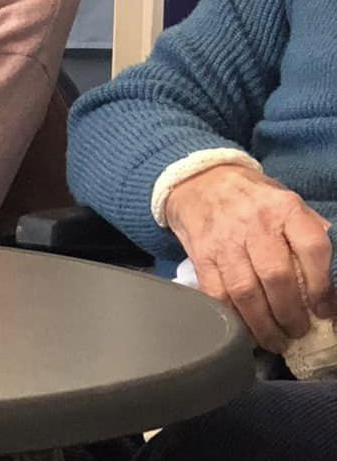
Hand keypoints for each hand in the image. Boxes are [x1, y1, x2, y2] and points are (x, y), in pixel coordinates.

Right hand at [163, 163, 334, 350]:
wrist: (198, 180)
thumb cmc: (252, 197)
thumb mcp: (286, 201)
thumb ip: (307, 232)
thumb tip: (328, 282)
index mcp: (284, 207)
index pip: (312, 248)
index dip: (322, 286)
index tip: (324, 311)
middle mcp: (254, 223)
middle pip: (277, 277)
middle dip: (291, 314)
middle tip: (298, 332)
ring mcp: (224, 240)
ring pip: (245, 291)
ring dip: (262, 324)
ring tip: (274, 341)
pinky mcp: (201, 254)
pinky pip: (216, 293)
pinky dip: (231, 317)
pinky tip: (244, 330)